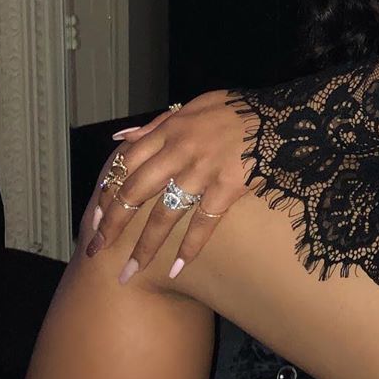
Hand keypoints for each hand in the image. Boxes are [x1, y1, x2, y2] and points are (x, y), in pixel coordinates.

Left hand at [90, 91, 251, 281]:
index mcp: (170, 130)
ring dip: (146, 245)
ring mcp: (204, 169)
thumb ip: (157, 124)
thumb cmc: (238, 111)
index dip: (108, 193)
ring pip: (165, 213)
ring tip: (132, 272)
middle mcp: (180, 150)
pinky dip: (190, 246)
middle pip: (136, 191)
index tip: (95, 220)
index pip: (126, 164)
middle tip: (97, 251)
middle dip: (114, 224)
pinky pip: (204, 222)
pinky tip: (178, 267)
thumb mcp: (195, 106)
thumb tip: (120, 138)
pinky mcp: (228, 186)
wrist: (283, 115)